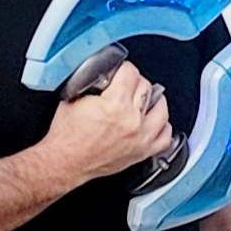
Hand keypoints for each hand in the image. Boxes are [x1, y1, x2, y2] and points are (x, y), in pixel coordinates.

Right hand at [43, 60, 172, 186]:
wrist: (65, 162)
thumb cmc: (67, 135)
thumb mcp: (75, 96)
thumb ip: (94, 81)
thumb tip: (108, 73)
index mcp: (114, 104)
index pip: (131, 72)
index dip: (122, 69)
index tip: (119, 72)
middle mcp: (131, 121)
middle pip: (146, 87)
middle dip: (134, 83)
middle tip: (125, 86)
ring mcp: (140, 138)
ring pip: (161, 110)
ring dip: (153, 101)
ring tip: (144, 99)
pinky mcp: (142, 152)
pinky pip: (165, 137)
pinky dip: (162, 127)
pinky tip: (154, 121)